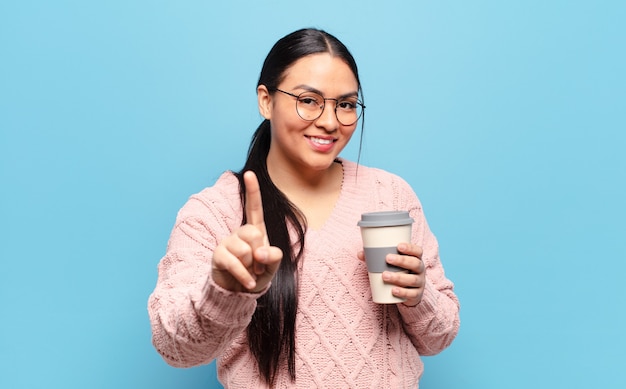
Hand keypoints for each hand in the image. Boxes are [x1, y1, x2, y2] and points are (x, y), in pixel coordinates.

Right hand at [211, 171, 282, 292]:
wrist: (238, 293)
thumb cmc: (257, 275)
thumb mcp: (272, 267)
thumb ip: (274, 257)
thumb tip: (260, 253)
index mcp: (255, 231)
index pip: (254, 208)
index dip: (252, 191)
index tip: (249, 173)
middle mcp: (240, 233)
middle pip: (253, 234)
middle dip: (259, 254)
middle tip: (258, 267)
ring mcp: (227, 243)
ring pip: (245, 250)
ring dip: (252, 267)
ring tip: (250, 273)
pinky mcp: (219, 256)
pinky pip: (235, 263)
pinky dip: (245, 276)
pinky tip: (248, 283)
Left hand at [358, 242, 425, 305]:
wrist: (409, 292)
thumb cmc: (398, 272)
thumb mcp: (391, 265)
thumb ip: (376, 258)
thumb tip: (360, 254)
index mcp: (415, 259)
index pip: (418, 251)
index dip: (410, 248)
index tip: (398, 246)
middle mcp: (420, 270)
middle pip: (415, 264)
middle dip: (402, 261)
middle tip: (387, 259)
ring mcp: (420, 283)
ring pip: (412, 279)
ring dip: (398, 277)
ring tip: (384, 276)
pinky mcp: (416, 295)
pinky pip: (411, 294)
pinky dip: (402, 292)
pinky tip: (393, 291)